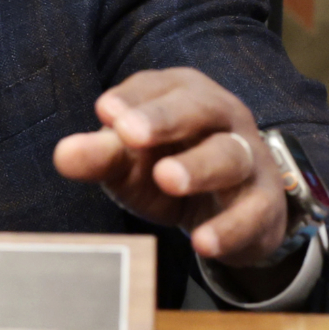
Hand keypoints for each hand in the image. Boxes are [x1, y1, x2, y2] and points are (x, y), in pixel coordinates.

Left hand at [53, 67, 287, 266]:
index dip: (133, 98)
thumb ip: (101, 155)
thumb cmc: (174, 167)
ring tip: (166, 179)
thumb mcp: (133, 161)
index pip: (159, 87)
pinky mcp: (264, 203)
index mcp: (186, 94)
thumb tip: (63, 154)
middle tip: (128, 133)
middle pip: (200, 109)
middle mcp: (223, 118)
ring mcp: (249, 158)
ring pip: (230, 155)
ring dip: (198, 166)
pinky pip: (252, 212)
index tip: (105, 112)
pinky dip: (229, 228)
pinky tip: (203, 242)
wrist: (235, 209)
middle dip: (164, 120)